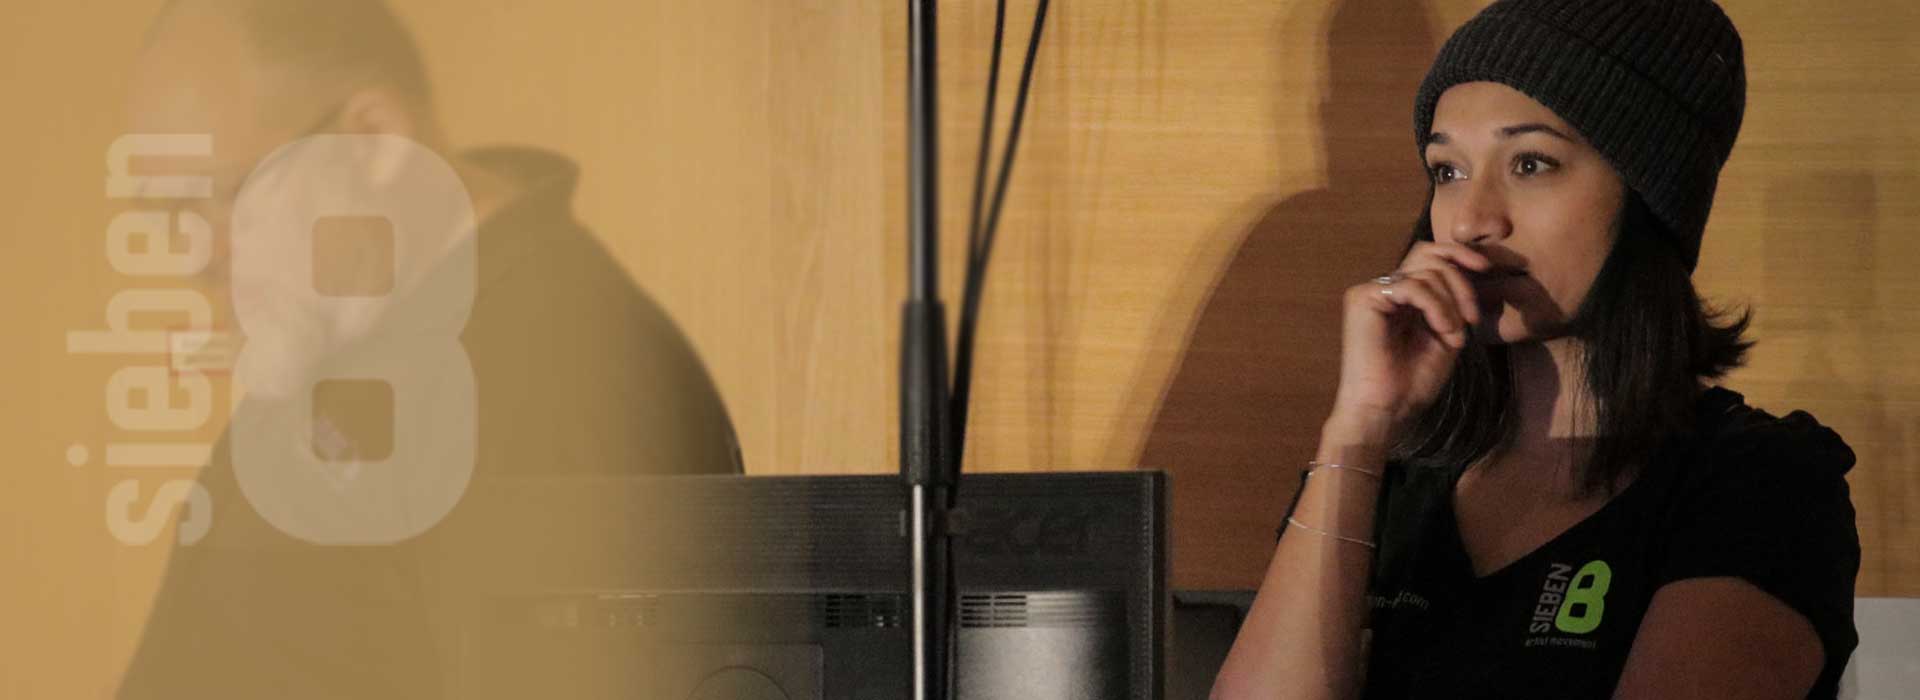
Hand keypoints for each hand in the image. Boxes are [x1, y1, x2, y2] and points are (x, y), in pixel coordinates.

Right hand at [1327, 241, 1494, 436]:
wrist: (1385, 410)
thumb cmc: (1412, 383)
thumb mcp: (1446, 335)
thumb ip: (1453, 303)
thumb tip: (1472, 270)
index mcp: (1402, 296)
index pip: (1430, 256)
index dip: (1459, 254)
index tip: (1487, 268)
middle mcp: (1385, 288)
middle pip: (1428, 254)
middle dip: (1460, 280)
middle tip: (1472, 316)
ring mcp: (1371, 291)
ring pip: (1424, 271)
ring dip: (1450, 304)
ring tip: (1453, 337)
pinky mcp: (1363, 298)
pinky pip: (1412, 286)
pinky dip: (1435, 306)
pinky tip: (1442, 330)